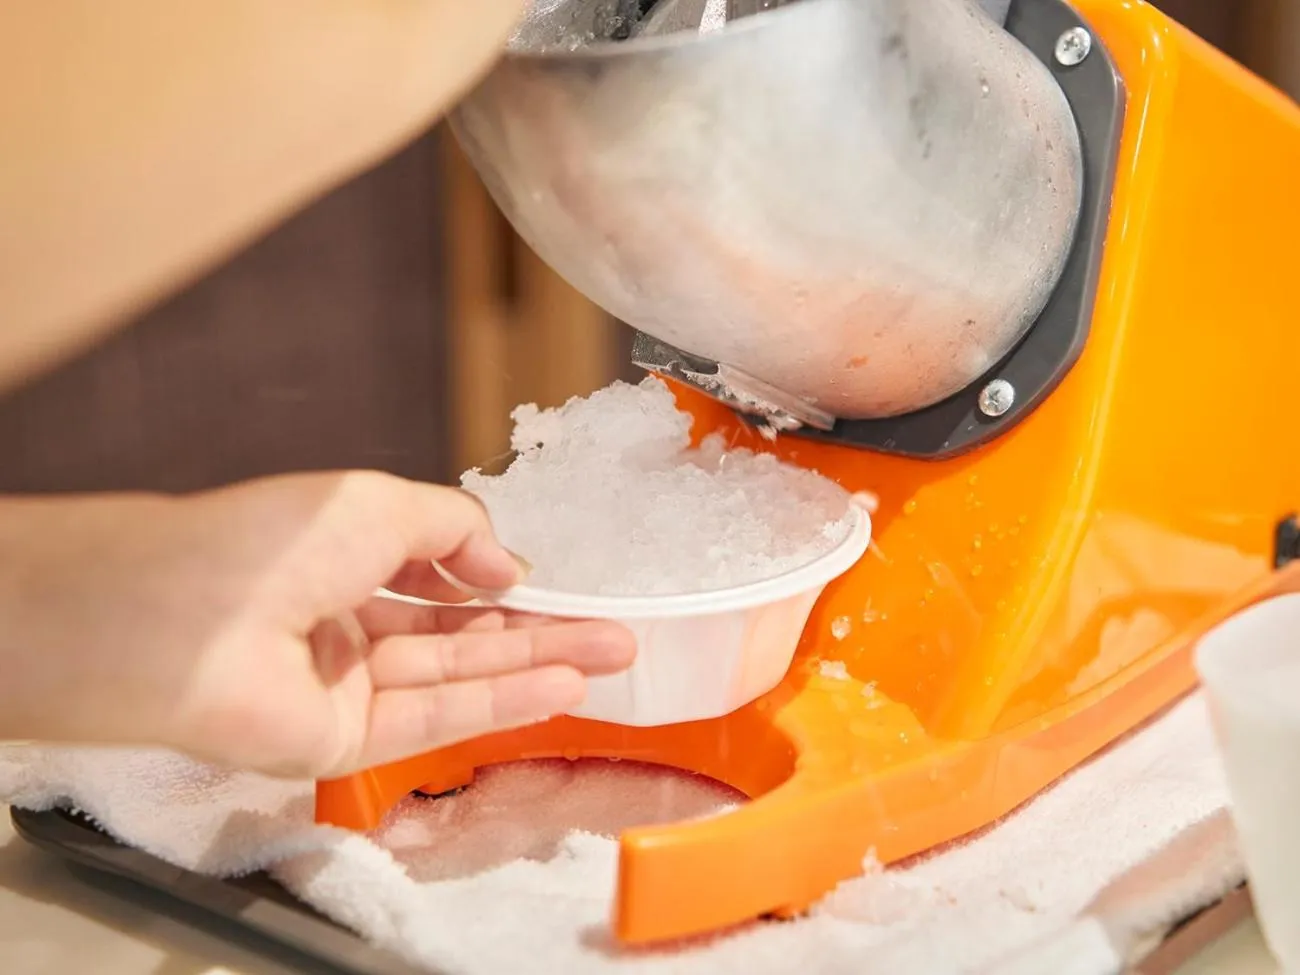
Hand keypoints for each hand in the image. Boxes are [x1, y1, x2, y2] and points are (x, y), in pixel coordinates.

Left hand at [0, 471, 634, 777]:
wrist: (191, 617)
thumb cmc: (276, 540)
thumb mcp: (382, 502)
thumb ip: (456, 529)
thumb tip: (509, 567)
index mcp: (337, 558)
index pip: (431, 575)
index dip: (493, 580)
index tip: (550, 585)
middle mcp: (341, 623)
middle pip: (458, 633)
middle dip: (540, 631)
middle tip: (614, 634)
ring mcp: (343, 685)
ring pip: (457, 677)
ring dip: (537, 667)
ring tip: (610, 659)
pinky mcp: (344, 741)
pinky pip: (435, 719)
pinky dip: (502, 702)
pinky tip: (561, 687)